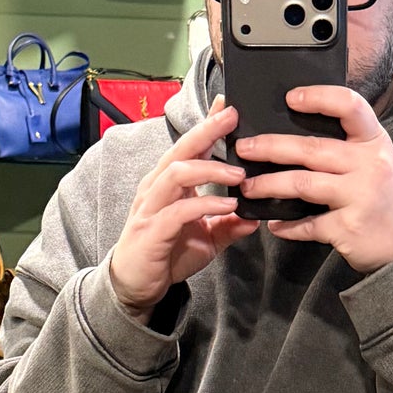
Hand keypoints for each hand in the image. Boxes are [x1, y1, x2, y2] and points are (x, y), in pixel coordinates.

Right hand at [107, 105, 256, 315]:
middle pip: (180, 150)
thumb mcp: (207, 238)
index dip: (207, 124)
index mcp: (169, 183)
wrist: (137, 286)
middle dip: (207, 131)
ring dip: (210, 170)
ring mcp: (151, 207)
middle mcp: (157, 187)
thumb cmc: (167, 254)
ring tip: (239, 174)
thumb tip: (255, 217)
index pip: (189, 146)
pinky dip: (205, 204)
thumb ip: (229, 225)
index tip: (229, 105)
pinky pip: (179, 210)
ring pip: (177, 173)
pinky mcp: (152, 230)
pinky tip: (228, 203)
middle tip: (232, 117)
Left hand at [237, 86, 392, 273]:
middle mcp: (369, 165)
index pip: (350, 106)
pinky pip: (308, 224)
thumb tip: (298, 139)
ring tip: (248, 187)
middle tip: (243, 148)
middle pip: (311, 149)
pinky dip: (288, 227)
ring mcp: (360, 196)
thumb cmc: (388, 200)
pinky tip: (274, 226)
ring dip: (269, 185)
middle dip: (270, 147)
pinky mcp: (348, 227)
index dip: (319, 97)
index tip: (291, 98)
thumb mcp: (380, 162)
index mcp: (375, 142)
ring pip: (302, 184)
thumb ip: (350, 148)